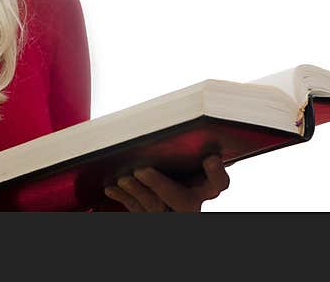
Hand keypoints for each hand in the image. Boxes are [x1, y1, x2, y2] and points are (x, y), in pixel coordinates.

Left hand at [103, 155, 230, 211]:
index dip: (216, 173)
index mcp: (204, 185)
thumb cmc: (171, 164)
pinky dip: (123, 198)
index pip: (219, 183)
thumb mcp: (180, 156)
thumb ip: (180, 145)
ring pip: (155, 207)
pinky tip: (111, 188)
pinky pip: (137, 210)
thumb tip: (168, 114)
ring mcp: (170, 212)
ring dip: (137, 191)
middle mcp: (191, 201)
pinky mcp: (150, 216)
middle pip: (184, 201)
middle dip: (160, 185)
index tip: (210, 158)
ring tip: (123, 178)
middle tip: (141, 170)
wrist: (163, 197)